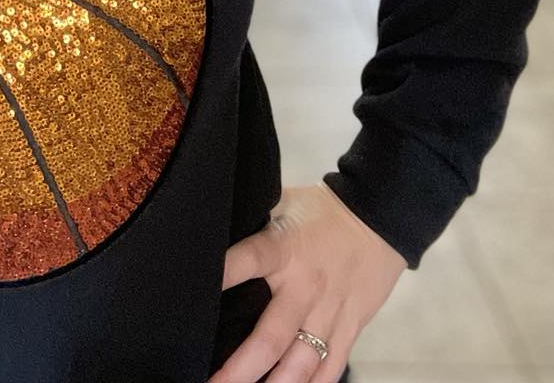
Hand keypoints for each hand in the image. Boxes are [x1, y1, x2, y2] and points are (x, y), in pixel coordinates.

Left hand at [208, 182, 407, 381]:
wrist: (378, 218)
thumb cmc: (319, 212)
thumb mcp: (281, 204)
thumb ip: (253, 225)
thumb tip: (211, 231)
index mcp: (282, 249)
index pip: (246, 261)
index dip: (220, 276)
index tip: (192, 297)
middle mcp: (304, 286)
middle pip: (270, 337)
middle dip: (240, 369)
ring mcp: (329, 312)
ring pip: (301, 363)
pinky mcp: (349, 328)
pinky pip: (330, 368)